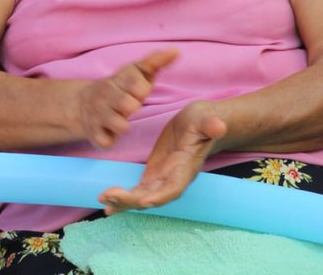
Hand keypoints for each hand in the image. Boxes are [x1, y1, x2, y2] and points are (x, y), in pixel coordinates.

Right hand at [73, 48, 177, 148]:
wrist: (82, 104)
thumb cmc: (119, 88)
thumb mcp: (135, 72)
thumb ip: (155, 61)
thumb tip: (176, 50)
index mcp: (117, 80)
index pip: (135, 84)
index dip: (141, 89)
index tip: (139, 90)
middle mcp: (105, 96)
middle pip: (128, 105)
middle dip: (132, 107)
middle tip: (129, 107)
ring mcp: (97, 115)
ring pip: (119, 125)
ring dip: (123, 126)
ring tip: (121, 121)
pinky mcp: (93, 133)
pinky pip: (105, 141)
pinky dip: (109, 140)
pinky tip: (109, 133)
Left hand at [99, 100, 227, 212]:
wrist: (200, 125)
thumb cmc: (203, 121)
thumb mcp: (206, 119)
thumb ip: (210, 124)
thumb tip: (218, 126)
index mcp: (186, 168)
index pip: (174, 187)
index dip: (161, 196)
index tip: (144, 201)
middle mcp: (173, 179)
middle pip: (153, 196)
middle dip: (131, 200)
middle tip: (108, 198)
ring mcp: (162, 179)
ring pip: (142, 196)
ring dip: (123, 201)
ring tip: (103, 202)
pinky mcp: (153, 174)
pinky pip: (137, 190)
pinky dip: (123, 197)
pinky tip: (107, 203)